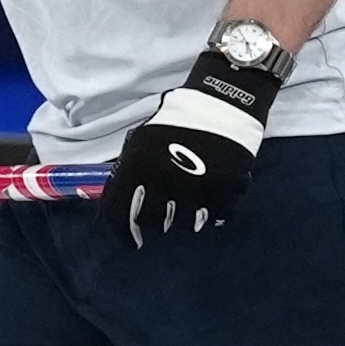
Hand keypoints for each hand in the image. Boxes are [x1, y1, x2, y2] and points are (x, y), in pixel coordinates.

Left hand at [105, 33, 287, 248]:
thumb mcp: (141, 141)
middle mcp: (163, 179)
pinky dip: (213, 215)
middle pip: (153, 222)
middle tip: (163, 216)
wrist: (223, 102)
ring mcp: (196, 186)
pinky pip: (216, 218)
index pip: (119, 213)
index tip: (132, 243)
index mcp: (137, 166)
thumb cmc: (177, 123)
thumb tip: (118, 207)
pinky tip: (211, 202)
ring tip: (189, 205)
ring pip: (185, 224)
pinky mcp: (226, 190)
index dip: (123, 234)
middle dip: (156, 223)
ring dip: (185, 219)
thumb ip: (128, 173)